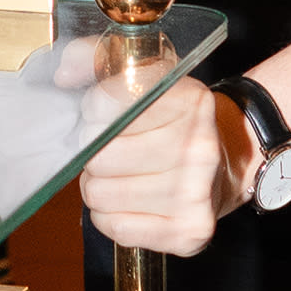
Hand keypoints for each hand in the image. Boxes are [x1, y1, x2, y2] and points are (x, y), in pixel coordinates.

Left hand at [78, 79, 238, 259]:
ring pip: (100, 194)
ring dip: (99, 187)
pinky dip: (111, 217)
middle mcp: (198, 147)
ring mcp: (196, 193)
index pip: (104, 105)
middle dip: (94, 154)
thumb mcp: (147, 75)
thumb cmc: (174, 120)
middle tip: (110, 150)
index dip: (93, 111)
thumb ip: (98, 58)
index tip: (103, 114)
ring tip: (120, 176)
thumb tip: (63, 73)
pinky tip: (128, 202)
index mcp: (189, 101)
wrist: (226, 162)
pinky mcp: (189, 232)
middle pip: (99, 156)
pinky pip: (116, 227)